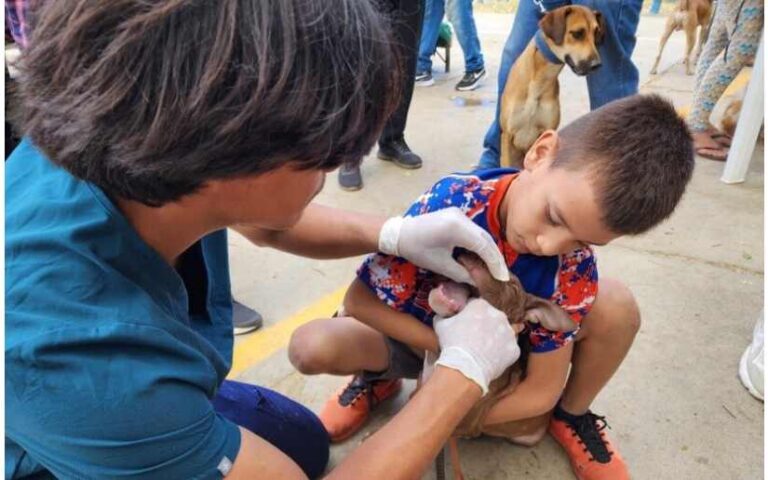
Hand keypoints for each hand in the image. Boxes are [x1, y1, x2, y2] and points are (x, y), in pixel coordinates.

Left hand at [378, 208, 509, 284]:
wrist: (399, 233)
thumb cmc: (417, 250)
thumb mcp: (440, 265)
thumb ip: (462, 274)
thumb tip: (480, 283)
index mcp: (456, 228)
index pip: (484, 246)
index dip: (495, 263)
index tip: (501, 278)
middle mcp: (460, 217)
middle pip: (486, 238)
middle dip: (495, 257)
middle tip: (501, 275)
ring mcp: (459, 214)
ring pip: (481, 234)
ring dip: (489, 250)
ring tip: (494, 268)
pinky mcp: (456, 215)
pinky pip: (473, 230)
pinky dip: (480, 243)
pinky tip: (482, 257)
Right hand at [433, 298, 520, 394]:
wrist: (465, 368)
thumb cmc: (452, 344)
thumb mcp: (441, 325)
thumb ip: (444, 316)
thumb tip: (444, 314)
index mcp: (481, 305)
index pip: (475, 305)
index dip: (469, 314)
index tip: (465, 323)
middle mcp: (499, 315)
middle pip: (492, 317)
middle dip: (485, 325)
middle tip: (474, 337)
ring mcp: (509, 332)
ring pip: (502, 332)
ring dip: (495, 338)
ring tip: (483, 349)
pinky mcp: (514, 349)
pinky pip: (508, 349)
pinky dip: (501, 353)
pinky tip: (491, 358)